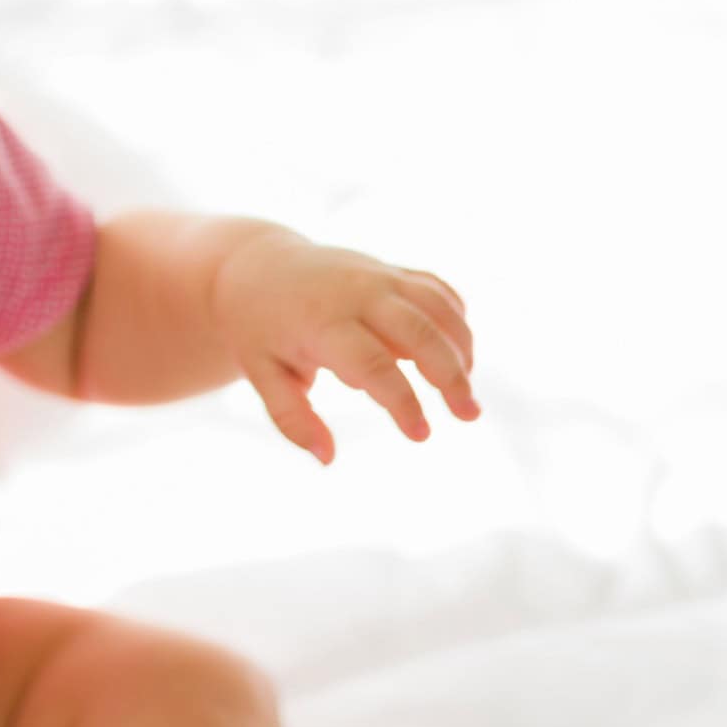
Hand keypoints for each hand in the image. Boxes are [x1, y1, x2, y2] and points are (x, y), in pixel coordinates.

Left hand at [213, 234, 479, 464]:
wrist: (256, 267)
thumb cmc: (260, 330)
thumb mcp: (263, 375)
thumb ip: (293, 419)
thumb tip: (327, 459)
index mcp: (322, 322)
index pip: (372, 365)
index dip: (402, 401)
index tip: (421, 435)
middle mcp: (356, 292)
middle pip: (419, 331)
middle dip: (450, 375)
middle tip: (469, 415)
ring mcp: (378, 274)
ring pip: (437, 306)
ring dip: (462, 347)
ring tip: (466, 393)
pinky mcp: (393, 269)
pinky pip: (437, 289)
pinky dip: (456, 319)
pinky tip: (459, 354)